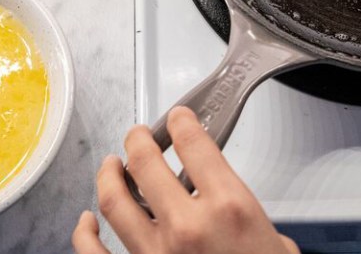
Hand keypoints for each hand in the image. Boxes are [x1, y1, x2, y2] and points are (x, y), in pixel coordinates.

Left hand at [71, 107, 298, 253]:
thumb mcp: (276, 246)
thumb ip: (249, 220)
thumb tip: (233, 213)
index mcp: (229, 208)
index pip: (193, 143)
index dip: (180, 122)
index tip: (177, 119)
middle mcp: (187, 226)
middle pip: (144, 162)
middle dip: (137, 140)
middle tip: (137, 137)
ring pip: (112, 200)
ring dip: (107, 176)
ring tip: (110, 166)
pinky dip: (83, 233)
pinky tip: (86, 222)